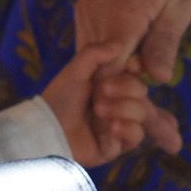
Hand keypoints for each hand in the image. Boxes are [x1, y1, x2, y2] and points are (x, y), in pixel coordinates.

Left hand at [40, 41, 181, 165]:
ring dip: (124, 108)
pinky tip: (112, 126)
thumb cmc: (59, 99)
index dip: (136, 69)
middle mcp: (117, 103)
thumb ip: (95, 53)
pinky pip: (137, 135)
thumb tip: (120, 44)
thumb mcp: (75, 70)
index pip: (135, 74)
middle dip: (126, 88)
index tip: (131, 65)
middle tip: (102, 90)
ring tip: (99, 110)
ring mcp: (119, 124)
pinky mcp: (117, 145)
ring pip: (143, 112)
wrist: (48, 130)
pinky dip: (128, 128)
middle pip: (142, 91)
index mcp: (109, 84)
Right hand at [74, 0, 190, 83]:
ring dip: (114, 71)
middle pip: (96, 69)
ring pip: (91, 58)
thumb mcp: (183, 2)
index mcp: (120, 15)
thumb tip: (158, 80)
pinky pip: (92, 42)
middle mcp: (94, 14)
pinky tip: (134, 52)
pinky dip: (109, 54)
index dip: (126, 93)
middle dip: (119, 87)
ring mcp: (87, 8)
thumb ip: (165, 42)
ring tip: (146, 69)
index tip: (149, 101)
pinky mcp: (87, 4)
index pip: (109, 73)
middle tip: (152, 89)